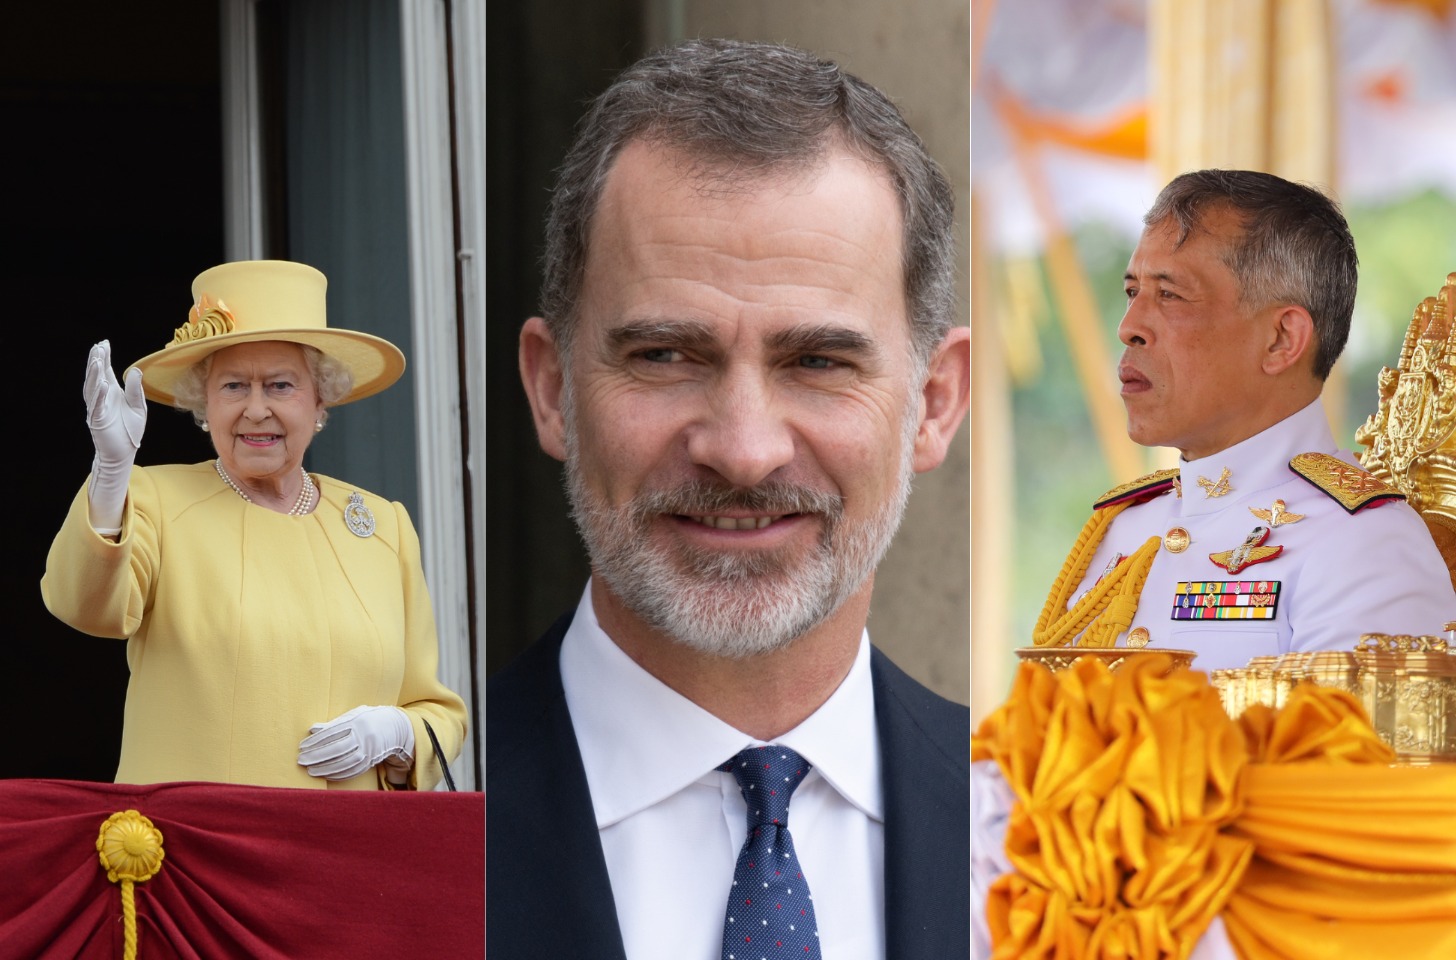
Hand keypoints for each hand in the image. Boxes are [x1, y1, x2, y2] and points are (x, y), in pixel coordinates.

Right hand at [84, 340, 145, 464]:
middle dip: (96, 361)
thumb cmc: (130, 430)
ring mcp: (97, 408)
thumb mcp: (138, 407)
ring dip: (95, 374)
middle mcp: (102, 398)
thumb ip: (135, 390)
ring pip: (93, 388)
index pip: (106, 371)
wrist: (124, 452)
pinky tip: (103, 384)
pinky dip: (100, 395)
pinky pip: (97, 406)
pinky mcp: (97, 420)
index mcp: (112, 393)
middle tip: (98, 347)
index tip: (104, 343)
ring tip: (97, 360)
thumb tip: (135, 370)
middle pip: (96, 376)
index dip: (104, 357)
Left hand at [298, 705, 414, 780]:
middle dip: (317, 756)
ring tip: (311, 770)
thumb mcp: (353, 716)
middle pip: (337, 749)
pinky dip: (338, 774)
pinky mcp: (372, 761)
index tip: (302, 747)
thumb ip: (333, 723)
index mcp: (358, 721)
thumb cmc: (368, 719)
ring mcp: (370, 750)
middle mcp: (364, 736)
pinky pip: (353, 770)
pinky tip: (326, 774)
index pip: (332, 733)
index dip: (315, 741)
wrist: (394, 726)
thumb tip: (312, 730)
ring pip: (345, 762)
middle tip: (301, 760)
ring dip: (326, 768)